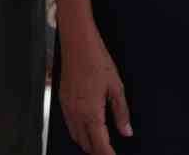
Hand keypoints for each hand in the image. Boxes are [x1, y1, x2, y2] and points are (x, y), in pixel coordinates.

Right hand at [59, 28, 132, 154]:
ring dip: (88, 144)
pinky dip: (79, 133)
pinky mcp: (62, 101)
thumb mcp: (116, 87)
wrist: (77, 44)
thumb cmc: (97, 61)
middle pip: (86, 145)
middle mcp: (76, 114)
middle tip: (110, 152)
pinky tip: (88, 129)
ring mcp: (67, 109)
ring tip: (101, 145)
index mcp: (91, 113)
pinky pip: (69, 126)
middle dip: (98, 152)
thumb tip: (126, 131)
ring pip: (76, 137)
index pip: (100, 145)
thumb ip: (121, 113)